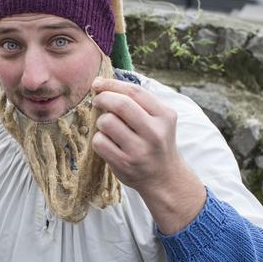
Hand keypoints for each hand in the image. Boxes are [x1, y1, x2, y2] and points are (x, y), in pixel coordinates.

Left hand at [91, 77, 205, 233]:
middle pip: (120, 105)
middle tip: (97, 101)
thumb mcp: (159, 119)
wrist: (164, 177)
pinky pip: (99, 141)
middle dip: (102, 98)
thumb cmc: (155, 142)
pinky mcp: (124, 163)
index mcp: (165, 115)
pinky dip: (99, 139)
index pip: (134, 91)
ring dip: (101, 121)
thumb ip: (138, 102)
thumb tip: (103, 84)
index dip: (112, 84)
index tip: (97, 83)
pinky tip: (108, 143)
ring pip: (106, 122)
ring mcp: (139, 150)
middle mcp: (154, 132)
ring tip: (108, 128)